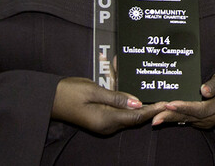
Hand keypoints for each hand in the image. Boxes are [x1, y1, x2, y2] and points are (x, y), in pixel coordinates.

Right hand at [51, 77, 165, 134]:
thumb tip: (137, 102)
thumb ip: (116, 97)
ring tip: (152, 92)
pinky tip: (131, 90)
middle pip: (134, 117)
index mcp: (106, 120)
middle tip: (164, 96)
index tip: (166, 103)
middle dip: (149, 107)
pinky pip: (118, 109)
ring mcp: (103, 122)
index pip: (136, 116)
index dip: (152, 109)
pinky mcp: (100, 117)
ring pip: (128, 113)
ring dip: (139, 102)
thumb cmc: (68, 93)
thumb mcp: (93, 91)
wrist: (48, 98)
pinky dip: (126, 100)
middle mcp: (107, 125)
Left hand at [152, 71, 214, 128]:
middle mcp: (212, 117)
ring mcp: (206, 121)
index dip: (185, 107)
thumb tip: (203, 90)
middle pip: (190, 117)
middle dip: (171, 117)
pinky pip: (186, 120)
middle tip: (155, 118)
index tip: (171, 104)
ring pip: (186, 120)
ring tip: (155, 119)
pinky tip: (163, 117)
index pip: (200, 109)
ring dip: (170, 119)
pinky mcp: (201, 121)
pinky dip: (174, 118)